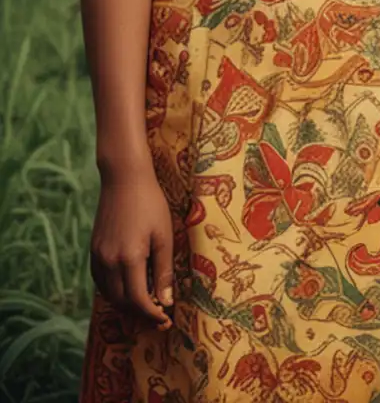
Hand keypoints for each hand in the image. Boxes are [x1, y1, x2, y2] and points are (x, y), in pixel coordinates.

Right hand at [91, 159, 175, 328]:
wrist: (124, 180)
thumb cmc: (151, 204)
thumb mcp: (164, 235)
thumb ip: (164, 269)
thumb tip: (167, 301)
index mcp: (129, 259)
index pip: (138, 300)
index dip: (152, 314)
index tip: (165, 319)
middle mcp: (109, 263)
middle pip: (122, 302)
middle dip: (140, 313)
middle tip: (159, 316)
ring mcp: (98, 258)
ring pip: (109, 295)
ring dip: (127, 305)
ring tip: (147, 305)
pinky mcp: (93, 252)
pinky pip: (101, 282)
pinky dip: (115, 292)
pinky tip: (129, 289)